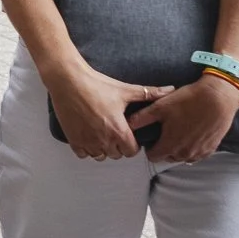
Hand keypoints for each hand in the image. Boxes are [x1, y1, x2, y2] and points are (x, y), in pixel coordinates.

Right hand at [43, 61, 171, 160]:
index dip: (132, 144)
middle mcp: (104, 140)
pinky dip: (86, 148)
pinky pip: (83, 154)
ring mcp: (87, 142)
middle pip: (116, 155)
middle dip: (117, 146)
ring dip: (102, 148)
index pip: (131, 152)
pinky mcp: (73, 140)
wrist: (68, 81)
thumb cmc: (97, 84)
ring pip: (99, 156)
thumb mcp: (124, 90)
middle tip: (114, 131)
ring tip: (101, 133)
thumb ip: (149, 93)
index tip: (127, 133)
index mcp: (119, 131)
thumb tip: (170, 90)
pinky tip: (88, 134)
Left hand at [136, 75, 238, 164]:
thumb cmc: (188, 100)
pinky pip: (196, 154)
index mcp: (170, 145)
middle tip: (165, 132)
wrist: (219, 98)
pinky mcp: (211, 149)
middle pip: (167, 158)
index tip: (152, 136)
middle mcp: (184, 154)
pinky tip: (192, 133)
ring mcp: (199, 153)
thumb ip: (141, 118)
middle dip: (164, 148)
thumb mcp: (160, 106)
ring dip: (178, 148)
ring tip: (179, 131)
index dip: (149, 147)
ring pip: (182, 157)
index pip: (152, 157)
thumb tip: (127, 124)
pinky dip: (192, 147)